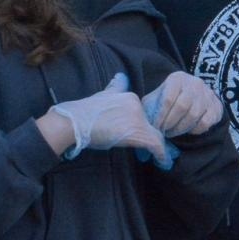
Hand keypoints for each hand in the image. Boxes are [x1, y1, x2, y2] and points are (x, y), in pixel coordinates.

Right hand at [52, 72, 168, 164]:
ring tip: (159, 157)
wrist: (75, 122)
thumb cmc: (85, 113)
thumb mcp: (103, 95)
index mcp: (130, 97)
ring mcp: (138, 119)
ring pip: (155, 135)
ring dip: (158, 147)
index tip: (141, 135)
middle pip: (150, 124)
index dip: (144, 126)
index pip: (143, 114)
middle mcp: (137, 106)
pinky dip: (161, 155)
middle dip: (151, 136)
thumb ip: (115, 88)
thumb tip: (121, 77)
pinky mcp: (138, 134)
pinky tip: (163, 162)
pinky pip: (156, 145)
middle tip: (150, 149)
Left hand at [143, 72, 222, 137]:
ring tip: (172, 132)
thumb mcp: (158, 96)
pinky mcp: (216, 106)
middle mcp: (195, 83)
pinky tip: (187, 130)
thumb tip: (139, 121)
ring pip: (193, 116)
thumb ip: (149, 105)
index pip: (168, 99)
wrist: (194, 94)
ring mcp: (208, 94)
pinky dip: (194, 130)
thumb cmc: (170, 97)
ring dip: (180, 129)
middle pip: (181, 107)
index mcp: (177, 78)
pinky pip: (205, 122)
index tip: (155, 128)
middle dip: (170, 123)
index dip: (160, 116)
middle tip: (164, 132)